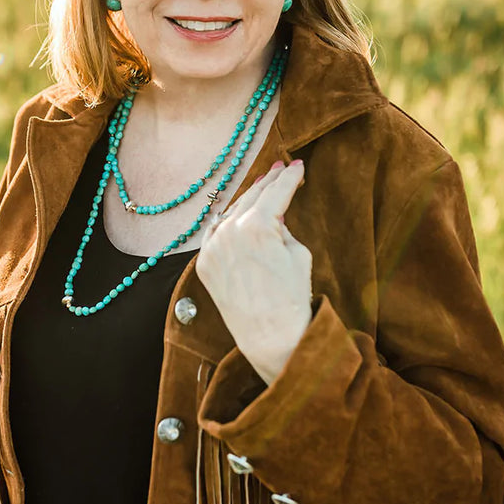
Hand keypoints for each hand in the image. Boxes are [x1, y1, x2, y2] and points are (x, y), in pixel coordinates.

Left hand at [195, 159, 311, 384]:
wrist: (269, 337)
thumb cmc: (292, 298)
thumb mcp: (298, 254)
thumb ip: (282, 227)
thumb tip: (272, 216)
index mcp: (257, 226)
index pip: (276, 192)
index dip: (289, 178)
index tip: (297, 167)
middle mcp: (229, 232)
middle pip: (252, 197)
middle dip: (269, 182)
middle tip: (280, 168)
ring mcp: (213, 248)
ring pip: (231, 213)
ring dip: (247, 200)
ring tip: (261, 187)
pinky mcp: (205, 263)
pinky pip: (216, 234)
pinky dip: (227, 222)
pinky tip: (236, 213)